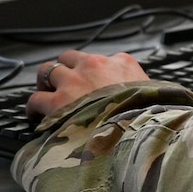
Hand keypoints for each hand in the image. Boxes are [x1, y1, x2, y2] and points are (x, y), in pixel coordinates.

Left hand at [27, 50, 148, 114]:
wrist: (139, 133)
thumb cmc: (151, 119)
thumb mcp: (158, 97)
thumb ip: (146, 92)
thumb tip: (153, 101)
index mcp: (122, 63)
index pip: (103, 59)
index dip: (95, 73)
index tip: (94, 84)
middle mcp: (95, 66)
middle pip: (69, 58)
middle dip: (64, 71)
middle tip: (63, 86)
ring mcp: (74, 82)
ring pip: (47, 71)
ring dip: (46, 84)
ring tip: (46, 97)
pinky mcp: (58, 102)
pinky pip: (36, 99)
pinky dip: (34, 107)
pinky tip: (35, 114)